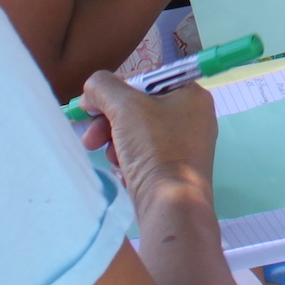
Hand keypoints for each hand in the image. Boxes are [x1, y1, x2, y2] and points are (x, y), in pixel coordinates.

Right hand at [77, 65, 215, 208]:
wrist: (171, 205)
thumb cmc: (155, 148)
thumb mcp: (125, 107)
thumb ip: (103, 87)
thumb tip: (92, 89)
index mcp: (191, 95)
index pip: (146, 79)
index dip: (116, 89)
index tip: (92, 104)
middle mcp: (192, 118)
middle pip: (138, 108)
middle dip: (108, 122)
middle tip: (91, 138)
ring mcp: (185, 146)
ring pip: (137, 134)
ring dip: (115, 143)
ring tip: (110, 157)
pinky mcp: (174, 171)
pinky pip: (143, 156)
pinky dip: (127, 161)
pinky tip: (122, 172)